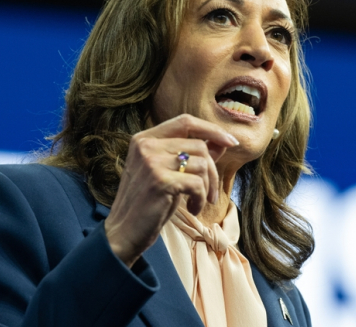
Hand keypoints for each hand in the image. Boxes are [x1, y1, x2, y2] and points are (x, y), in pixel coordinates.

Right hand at [104, 114, 238, 266]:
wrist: (123, 232)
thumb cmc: (148, 203)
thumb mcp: (169, 174)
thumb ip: (191, 155)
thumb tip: (222, 142)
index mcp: (145, 138)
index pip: (186, 121)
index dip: (211, 130)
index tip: (232, 142)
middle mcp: (146, 145)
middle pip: (199, 145)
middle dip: (213, 171)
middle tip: (210, 193)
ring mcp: (151, 162)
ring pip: (202, 164)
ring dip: (207, 187)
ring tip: (198, 202)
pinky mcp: (160, 181)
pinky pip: (197, 184)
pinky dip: (200, 199)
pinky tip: (192, 208)